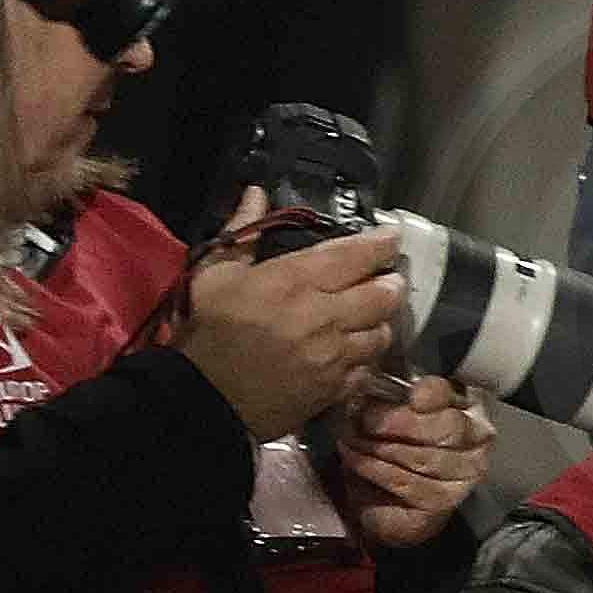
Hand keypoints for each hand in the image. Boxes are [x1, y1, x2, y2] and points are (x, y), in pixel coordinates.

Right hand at [176, 202, 407, 437]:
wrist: (200, 400)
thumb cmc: (206, 332)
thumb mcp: (214, 275)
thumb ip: (243, 232)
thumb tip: (256, 192)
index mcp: (294, 281)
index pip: (357, 254)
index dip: (382, 244)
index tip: (392, 238)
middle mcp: (323, 315)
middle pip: (385, 294)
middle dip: (389, 283)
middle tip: (384, 279)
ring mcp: (334, 354)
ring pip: (382, 332)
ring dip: (379, 322)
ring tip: (367, 318)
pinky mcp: (336, 387)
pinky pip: (369, 368)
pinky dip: (366, 358)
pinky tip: (353, 352)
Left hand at [323, 372, 493, 549]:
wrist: (383, 501)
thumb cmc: (388, 451)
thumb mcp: (388, 417)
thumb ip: (390, 398)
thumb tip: (366, 379)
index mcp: (465, 406)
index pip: (453, 394)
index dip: (433, 394)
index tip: (413, 397)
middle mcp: (477, 438)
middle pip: (446, 426)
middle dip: (398, 423)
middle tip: (364, 421)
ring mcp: (466, 472)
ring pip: (422, 456)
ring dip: (377, 447)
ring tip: (351, 441)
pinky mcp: (445, 500)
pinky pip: (406, 481)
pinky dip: (374, 469)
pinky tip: (355, 462)